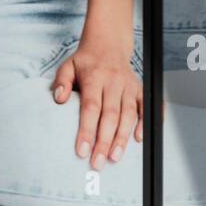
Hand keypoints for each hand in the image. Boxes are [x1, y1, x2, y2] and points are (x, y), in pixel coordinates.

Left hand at [51, 37, 142, 170]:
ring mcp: (129, 86)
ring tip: (115, 157)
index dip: (87, 130)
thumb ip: (62, 82)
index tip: (82, 150)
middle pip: (111, 116)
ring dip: (123, 138)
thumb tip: (59, 99)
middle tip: (98, 162)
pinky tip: (139, 139)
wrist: (109, 43)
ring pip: (128, 115)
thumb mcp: (68, 66)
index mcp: (95, 78)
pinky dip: (145, 123)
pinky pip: (146, 107)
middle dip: (105, 141)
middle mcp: (115, 83)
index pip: (91, 108)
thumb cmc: (86, 60)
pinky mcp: (140, 89)